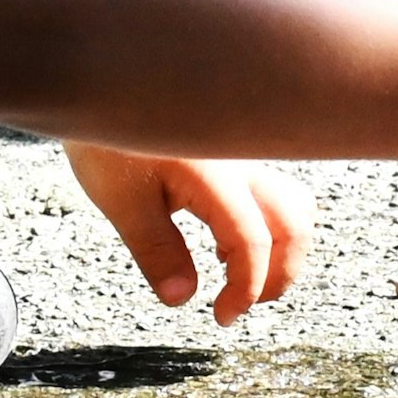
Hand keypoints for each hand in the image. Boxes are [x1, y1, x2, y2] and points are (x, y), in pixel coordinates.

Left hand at [67, 146, 311, 323]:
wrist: (105, 81)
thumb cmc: (107, 136)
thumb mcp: (121, 200)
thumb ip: (156, 249)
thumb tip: (182, 297)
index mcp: (215, 179)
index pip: (252, 244)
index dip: (245, 289)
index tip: (222, 316)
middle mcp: (241, 165)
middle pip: (293, 225)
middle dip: (280, 273)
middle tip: (245, 303)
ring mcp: (242, 157)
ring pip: (292, 204)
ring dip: (281, 246)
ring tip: (244, 272)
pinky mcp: (232, 154)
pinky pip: (271, 190)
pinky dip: (266, 222)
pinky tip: (225, 235)